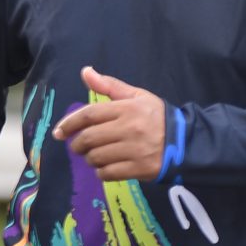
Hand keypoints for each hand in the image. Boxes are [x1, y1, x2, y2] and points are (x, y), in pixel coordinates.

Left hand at [54, 67, 167, 181]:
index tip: (59, 132)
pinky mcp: (138, 168)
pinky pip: (107, 173)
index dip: (69, 124)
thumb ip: (110, 86)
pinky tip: (107, 167)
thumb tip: (85, 71)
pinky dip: (102, 172)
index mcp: (127, 108)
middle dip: (78, 145)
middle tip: (80, 147)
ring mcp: (134, 150)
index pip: (89, 115)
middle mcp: (129, 128)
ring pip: (96, 157)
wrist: (186, 141)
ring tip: (97, 156)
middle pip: (88, 138)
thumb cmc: (157, 117)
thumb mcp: (137, 96)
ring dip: (90, 158)